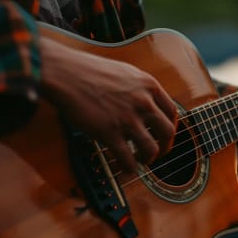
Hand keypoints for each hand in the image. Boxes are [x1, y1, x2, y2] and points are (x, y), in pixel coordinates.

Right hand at [39, 37, 177, 172]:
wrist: (64, 72)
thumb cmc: (88, 70)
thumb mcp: (125, 72)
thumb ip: (141, 89)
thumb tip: (148, 105)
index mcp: (149, 86)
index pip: (172, 112)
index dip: (170, 127)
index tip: (164, 135)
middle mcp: (143, 102)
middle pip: (168, 133)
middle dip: (165, 147)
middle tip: (157, 152)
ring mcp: (128, 119)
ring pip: (152, 149)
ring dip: (148, 159)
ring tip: (140, 160)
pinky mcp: (110, 133)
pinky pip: (128, 159)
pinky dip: (130, 168)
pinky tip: (126, 167)